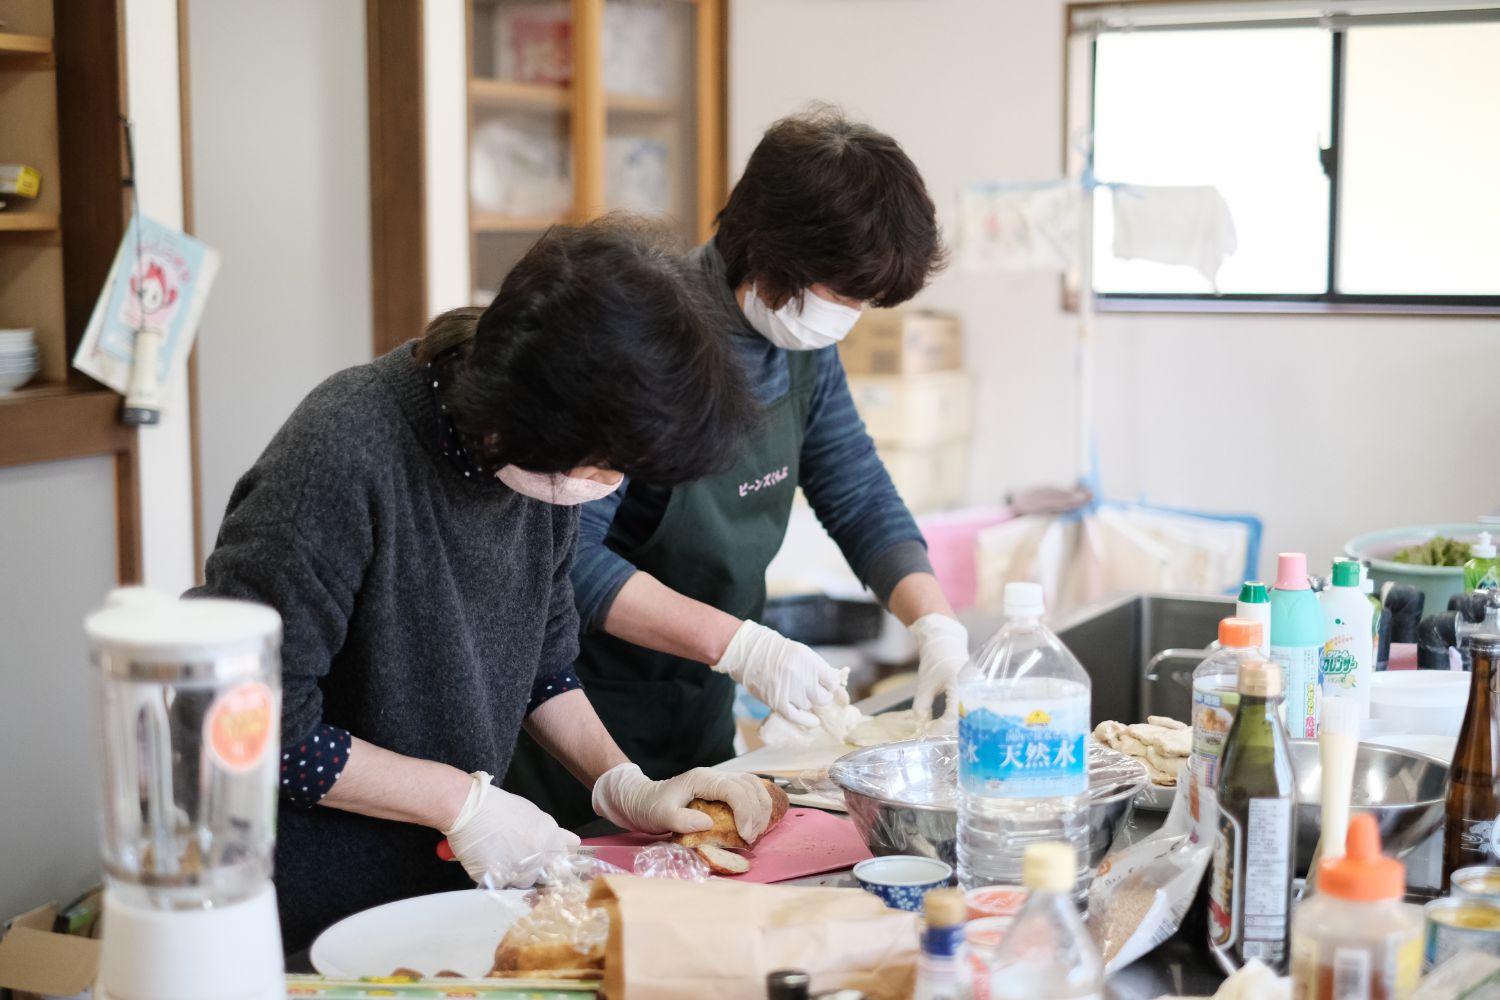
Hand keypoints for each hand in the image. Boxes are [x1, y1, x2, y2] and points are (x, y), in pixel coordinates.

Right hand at [441, 771, 579, 885]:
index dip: (554, 864)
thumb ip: (555, 833)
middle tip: (518, 857)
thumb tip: (575, 843)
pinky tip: (488, 862)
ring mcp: (518, 871)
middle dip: (533, 869)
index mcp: (550, 840)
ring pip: (522, 883)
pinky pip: (501, 886)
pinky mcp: (497, 880)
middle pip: (543, 876)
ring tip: (500, 857)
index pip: (563, 863)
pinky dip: (496, 878)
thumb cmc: (501, 807)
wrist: (469, 808)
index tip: (548, 864)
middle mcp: (538, 857)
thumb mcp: (534, 815)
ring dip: (514, 875)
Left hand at [592, 762, 773, 841]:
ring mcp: (720, 781)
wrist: (642, 800)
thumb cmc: (650, 807)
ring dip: (761, 808)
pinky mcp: (723, 790)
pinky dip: (757, 806)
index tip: (745, 834)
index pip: (734, 789)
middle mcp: (714, 776)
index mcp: (702, 779)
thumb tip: (708, 824)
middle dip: (757, 813)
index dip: (745, 811)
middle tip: (751, 838)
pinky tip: (756, 823)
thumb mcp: (660, 816)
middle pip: (749, 786)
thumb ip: (681, 820)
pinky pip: (749, 792)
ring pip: (753, 786)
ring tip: (757, 832)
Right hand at [712, 620, 841, 726]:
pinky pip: (797, 717)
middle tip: (816, 691)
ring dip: (806, 701)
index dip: (831, 684)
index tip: (827, 684)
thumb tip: (832, 684)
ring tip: (796, 691)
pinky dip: (807, 721)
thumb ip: (817, 668)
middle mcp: (802, 677)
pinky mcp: (778, 702)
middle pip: (823, 697)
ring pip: (809, 706)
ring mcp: (790, 691)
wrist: (750, 653)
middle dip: (822, 696)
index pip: (832, 681)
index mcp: (810, 661)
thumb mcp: (802, 652)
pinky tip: (814, 722)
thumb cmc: (777, 651)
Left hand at [910, 614, 969, 724]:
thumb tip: (923, 730)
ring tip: (939, 729)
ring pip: (969, 717)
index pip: (953, 717)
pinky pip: (973, 710)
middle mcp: (973, 689)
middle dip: (947, 730)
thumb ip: (922, 709)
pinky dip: (961, 719)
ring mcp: (980, 691)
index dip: (939, 729)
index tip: (927, 733)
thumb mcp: (923, 686)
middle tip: (933, 734)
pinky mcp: (980, 693)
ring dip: (955, 726)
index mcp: (959, 685)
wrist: (946, 643)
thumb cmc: (934, 661)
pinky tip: (949, 722)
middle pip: (964, 720)